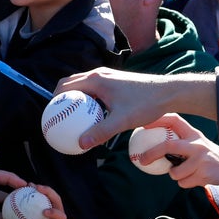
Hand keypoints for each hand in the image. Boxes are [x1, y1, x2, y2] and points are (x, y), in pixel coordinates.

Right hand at [55, 69, 216, 150]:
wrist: (169, 92)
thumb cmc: (146, 103)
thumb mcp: (122, 120)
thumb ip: (101, 132)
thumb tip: (81, 144)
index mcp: (96, 80)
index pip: (64, 86)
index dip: (53, 99)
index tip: (49, 115)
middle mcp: (99, 74)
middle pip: (70, 84)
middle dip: (60, 99)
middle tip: (56, 118)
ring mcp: (108, 77)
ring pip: (82, 87)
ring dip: (74, 99)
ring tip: (70, 118)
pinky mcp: (115, 83)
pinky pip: (93, 90)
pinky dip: (86, 100)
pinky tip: (91, 117)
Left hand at [136, 114, 218, 188]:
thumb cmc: (216, 162)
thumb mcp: (202, 148)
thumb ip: (185, 147)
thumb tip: (158, 152)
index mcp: (196, 135)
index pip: (175, 120)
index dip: (158, 120)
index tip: (143, 125)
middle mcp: (198, 144)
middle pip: (168, 145)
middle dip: (152, 152)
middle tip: (141, 160)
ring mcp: (201, 159)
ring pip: (174, 172)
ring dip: (177, 177)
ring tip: (191, 174)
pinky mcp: (203, 174)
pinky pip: (183, 183)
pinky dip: (186, 184)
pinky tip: (200, 180)